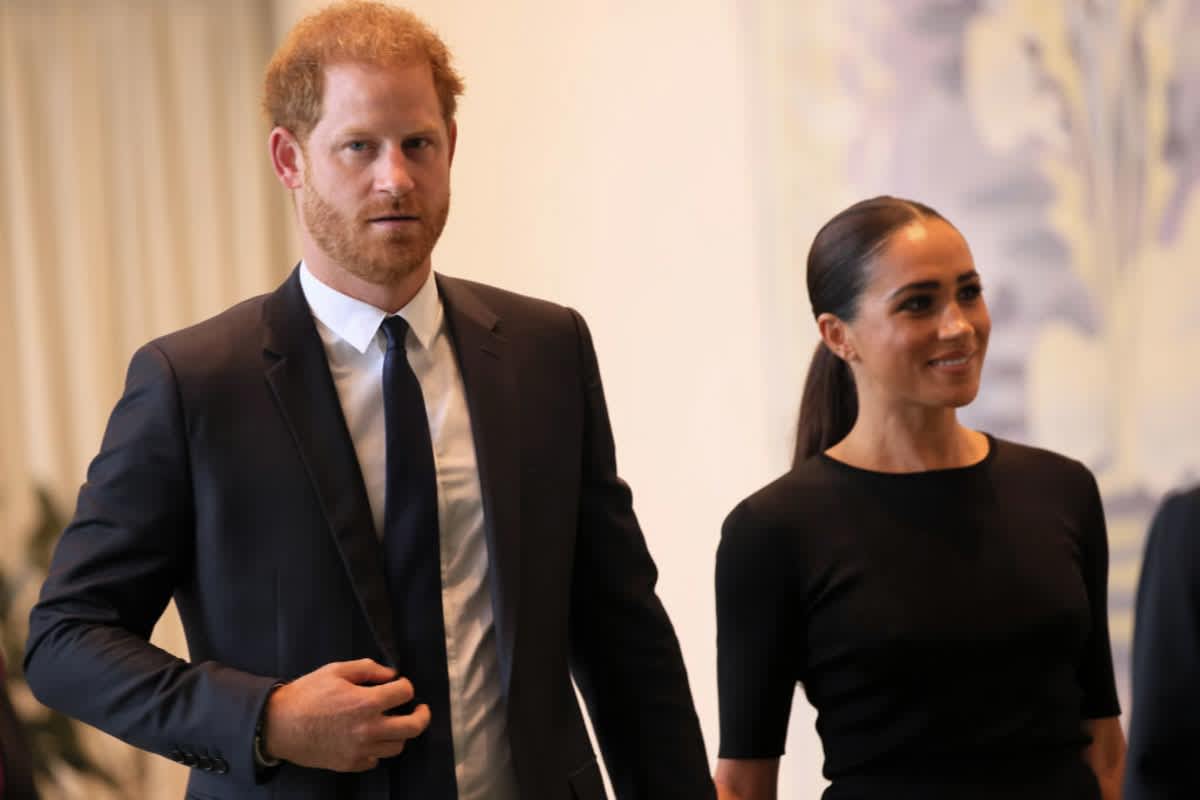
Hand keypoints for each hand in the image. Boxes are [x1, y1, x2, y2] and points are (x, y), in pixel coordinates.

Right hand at [263, 658, 430, 771]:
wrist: (278, 725)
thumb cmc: (306, 695)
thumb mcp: (336, 670)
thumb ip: (368, 668)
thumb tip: (390, 674)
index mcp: (366, 702)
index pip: (405, 693)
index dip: (405, 685)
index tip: (400, 685)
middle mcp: (368, 729)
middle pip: (413, 727)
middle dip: (421, 715)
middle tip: (419, 709)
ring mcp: (360, 750)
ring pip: (397, 746)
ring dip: (399, 733)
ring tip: (392, 723)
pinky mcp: (350, 764)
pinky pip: (376, 760)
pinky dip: (378, 749)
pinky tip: (370, 738)